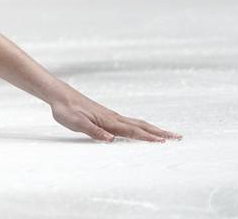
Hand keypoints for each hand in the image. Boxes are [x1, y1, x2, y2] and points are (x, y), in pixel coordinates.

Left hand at [50, 94, 180, 142]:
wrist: (59, 95)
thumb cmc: (66, 109)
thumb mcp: (76, 123)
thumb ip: (93, 131)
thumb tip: (111, 139)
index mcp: (108, 121)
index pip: (132, 131)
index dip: (147, 138)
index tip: (164, 142)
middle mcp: (113, 117)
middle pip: (141, 126)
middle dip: (160, 133)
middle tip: (178, 137)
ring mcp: (112, 116)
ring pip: (137, 123)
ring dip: (154, 129)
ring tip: (168, 135)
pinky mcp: (107, 116)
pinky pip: (130, 122)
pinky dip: (142, 127)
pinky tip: (143, 130)